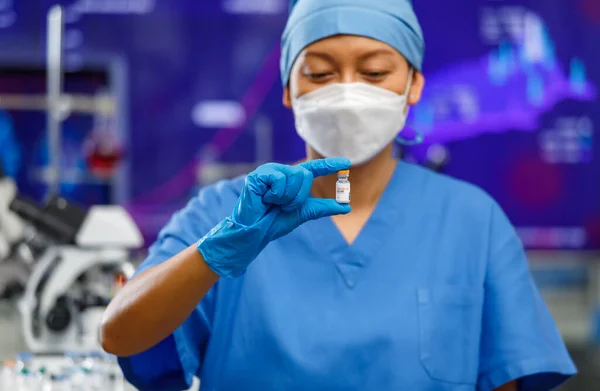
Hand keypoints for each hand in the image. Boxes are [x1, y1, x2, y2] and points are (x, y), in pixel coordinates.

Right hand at [197, 157, 350, 277]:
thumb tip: (346, 207)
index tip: (347, 162)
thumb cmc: (274, 222)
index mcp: (291, 179)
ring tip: (272, 203)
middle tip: (284, 206)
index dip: (330, 165)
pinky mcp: (258, 175)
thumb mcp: (302, 213)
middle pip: (305, 174)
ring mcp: (269, 171)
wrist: (254, 232)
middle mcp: (281, 171)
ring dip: (287, 198)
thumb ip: (322, 207)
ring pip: (295, 177)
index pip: (313, 169)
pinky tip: (265, 199)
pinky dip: (276, 195)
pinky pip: (280, 180)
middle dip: (298, 197)